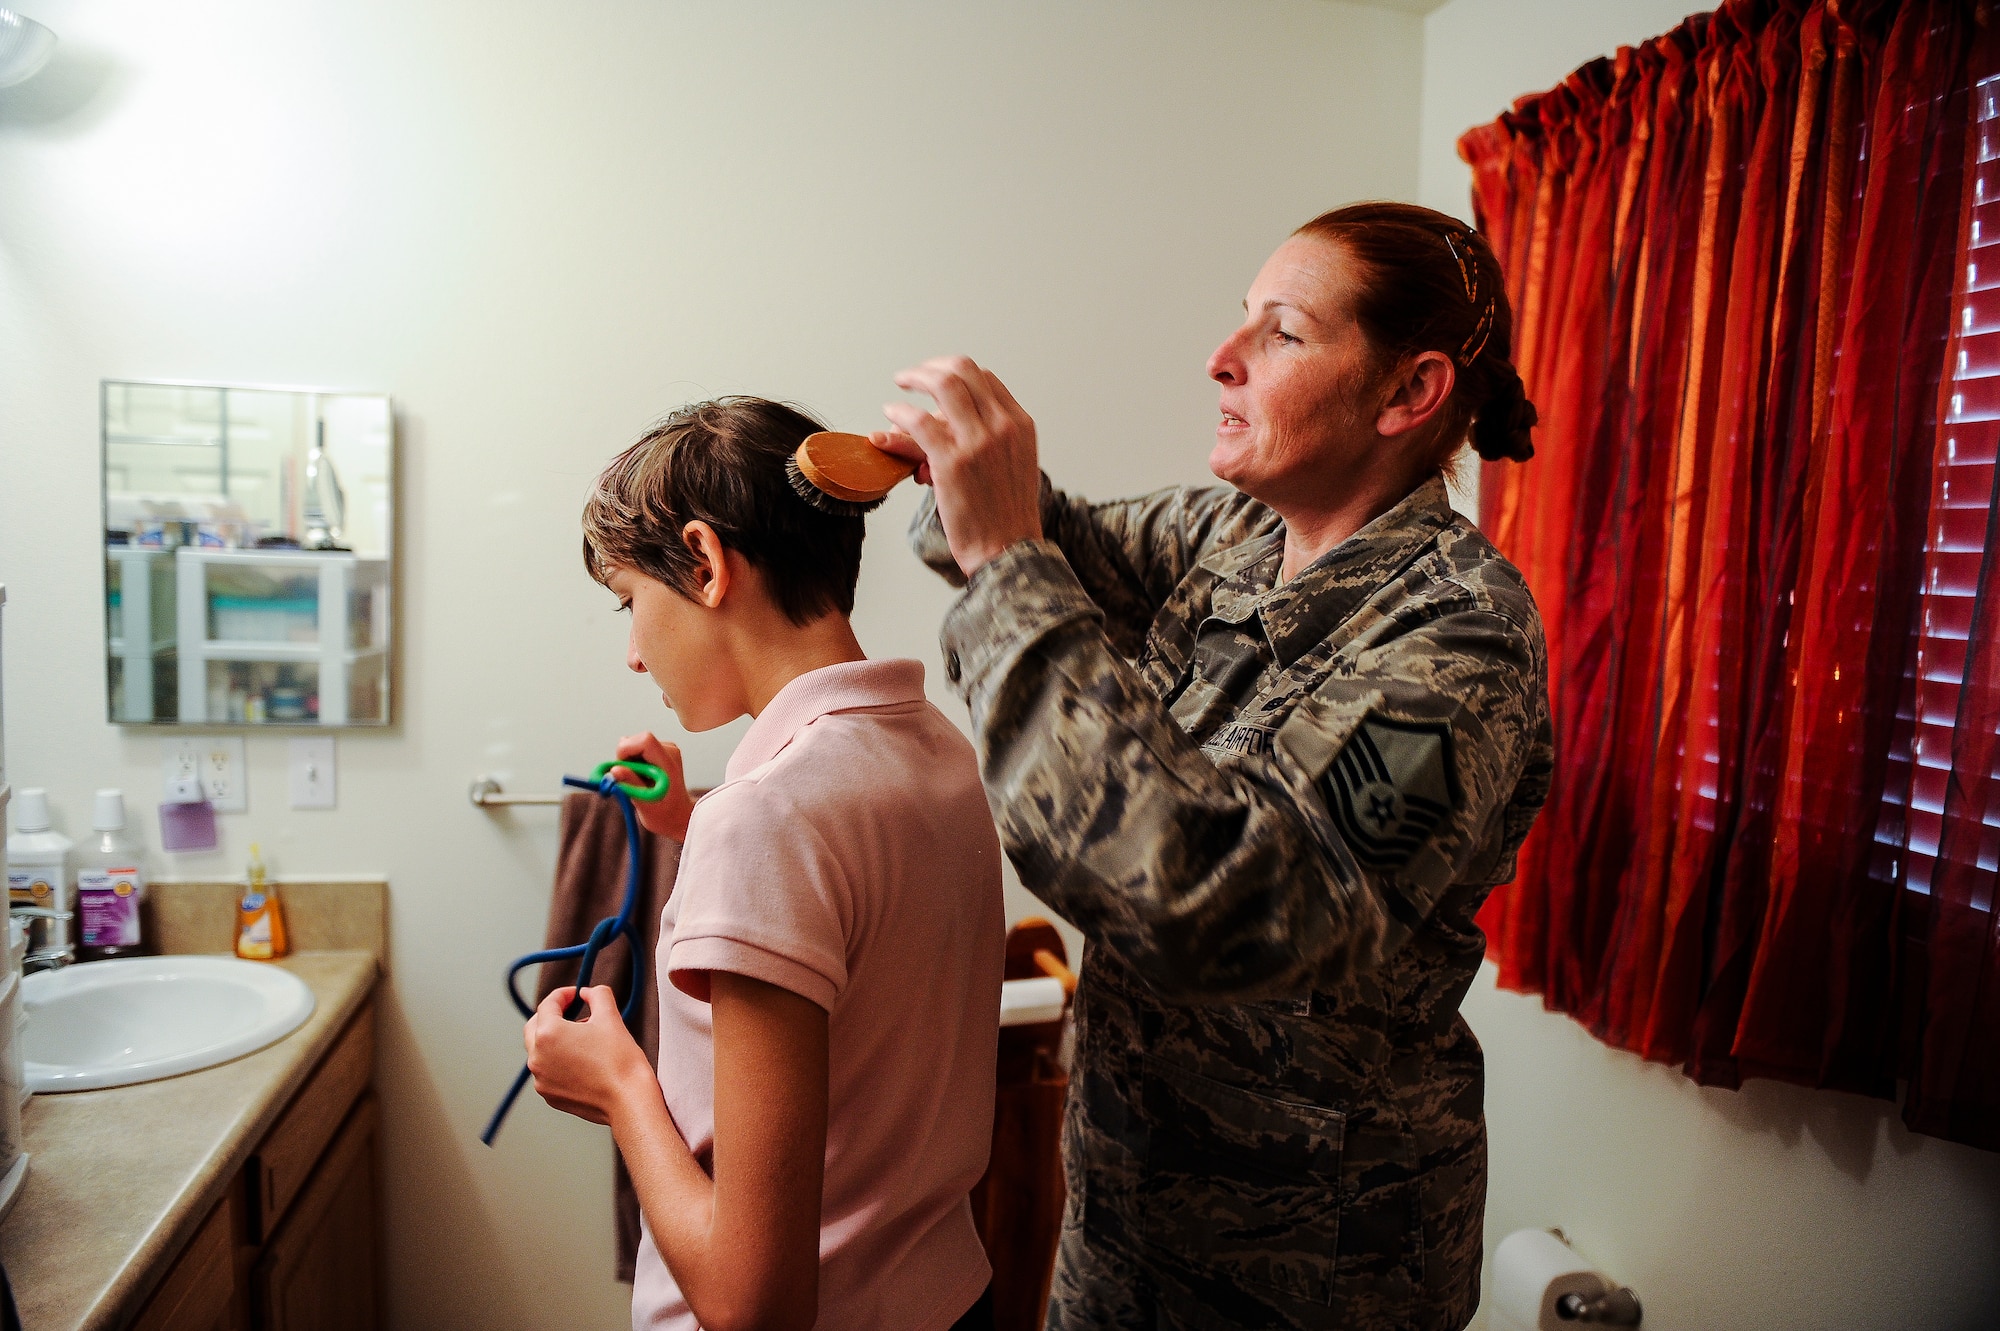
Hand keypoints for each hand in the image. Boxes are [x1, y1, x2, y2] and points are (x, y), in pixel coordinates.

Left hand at [525, 985, 654, 1126]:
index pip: (548, 1004)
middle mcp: (537, 1057)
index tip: (576, 994)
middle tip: (572, 1011)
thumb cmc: (620, 1060)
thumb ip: (597, 995)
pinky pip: (547, 1070)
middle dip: (552, 1015)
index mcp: (548, 1034)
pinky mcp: (548, 1095)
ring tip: (582, 1038)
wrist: (628, 1099)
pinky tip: (581, 1061)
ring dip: (555, 1039)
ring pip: (540, 1050)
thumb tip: (587, 992)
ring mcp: (540, 1079)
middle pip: (534, 1026)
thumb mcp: (610, 1017)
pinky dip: (558, 1061)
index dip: (563, 994)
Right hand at [611, 732, 695, 840]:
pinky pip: (637, 750)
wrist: (678, 816)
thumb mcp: (645, 803)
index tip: (618, 767)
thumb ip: (630, 784)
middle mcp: (669, 751)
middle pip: (636, 740)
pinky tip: (640, 778)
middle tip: (626, 779)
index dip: (627, 749)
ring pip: (634, 745)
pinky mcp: (659, 752)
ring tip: (637, 782)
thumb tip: (614, 770)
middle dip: (624, 758)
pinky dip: (632, 764)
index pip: (645, 740)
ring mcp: (665, 750)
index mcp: (668, 763)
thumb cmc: (664, 814)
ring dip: (628, 763)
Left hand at [883, 356, 1042, 576]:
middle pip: (963, 370)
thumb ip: (993, 439)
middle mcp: (1002, 426)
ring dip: (915, 377)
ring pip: (942, 385)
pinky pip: (919, 420)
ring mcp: (978, 441)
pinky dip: (900, 412)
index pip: (985, 378)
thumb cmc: (1006, 515)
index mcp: (1020, 424)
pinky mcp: (951, 461)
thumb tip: (956, 422)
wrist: (1008, 550)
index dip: (955, 373)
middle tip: (913, 376)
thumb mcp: (1013, 465)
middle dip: (931, 367)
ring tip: (900, 383)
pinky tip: (891, 413)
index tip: (936, 380)